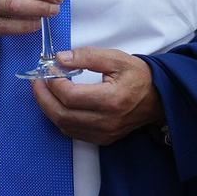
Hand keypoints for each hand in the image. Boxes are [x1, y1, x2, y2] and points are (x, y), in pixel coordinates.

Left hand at [36, 48, 162, 145]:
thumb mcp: (116, 58)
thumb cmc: (138, 76)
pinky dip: (60, 118)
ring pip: (64, 125)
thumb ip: (87, 56)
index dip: (54, 83)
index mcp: (111, 100)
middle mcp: (106, 121)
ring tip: (44, 91)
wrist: (159, 98)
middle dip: (43, 97)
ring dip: (49, 108)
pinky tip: (57, 104)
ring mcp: (104, 133)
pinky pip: (73, 133)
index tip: (49, 70)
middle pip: (62, 114)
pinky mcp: (103, 139)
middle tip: (37, 81)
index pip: (70, 96)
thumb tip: (61, 59)